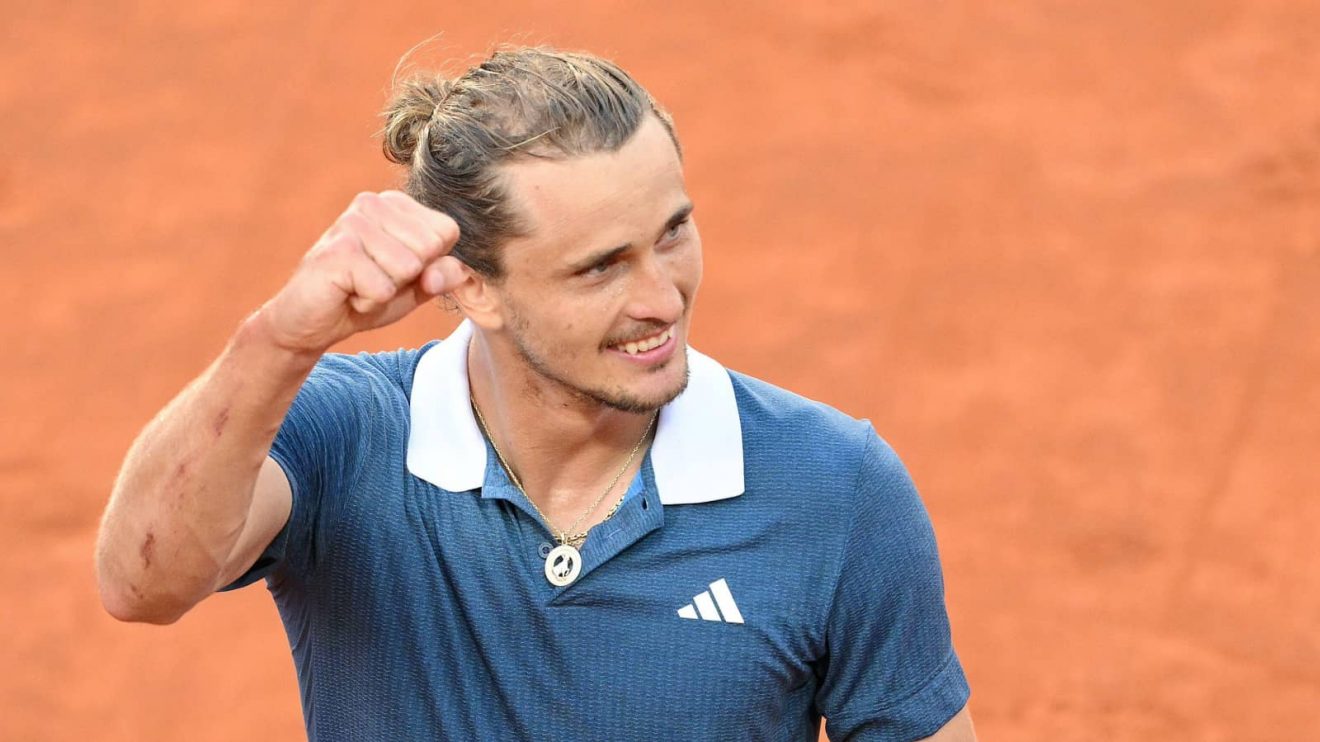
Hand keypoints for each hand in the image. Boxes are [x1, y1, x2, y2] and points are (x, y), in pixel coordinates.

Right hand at [258, 190, 464, 352]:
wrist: (312, 321)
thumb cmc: (366, 296)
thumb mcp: (417, 287)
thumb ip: (444, 274)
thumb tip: (449, 270)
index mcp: (395, 204)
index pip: (447, 231)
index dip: (429, 264)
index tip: (396, 271)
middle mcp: (372, 203)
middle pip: (430, 248)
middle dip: (407, 278)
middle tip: (374, 279)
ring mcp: (352, 223)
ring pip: (408, 268)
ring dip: (386, 291)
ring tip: (359, 285)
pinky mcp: (338, 251)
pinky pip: (383, 289)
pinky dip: (369, 303)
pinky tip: (347, 293)